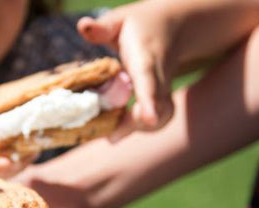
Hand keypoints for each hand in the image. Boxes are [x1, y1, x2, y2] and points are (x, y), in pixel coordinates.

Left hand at [78, 1, 175, 130]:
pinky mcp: (164, 100)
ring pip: (163, 116)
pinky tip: (120, 130)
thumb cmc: (140, 25)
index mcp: (147, 57)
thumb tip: (83, 26)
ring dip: (139, 129)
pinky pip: (159, 120)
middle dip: (137, 124)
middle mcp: (160, 76)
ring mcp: (165, 90)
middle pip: (158, 105)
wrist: (174, 27)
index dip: (149, 100)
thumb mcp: (121, 19)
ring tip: (113, 135)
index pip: (149, 80)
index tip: (148, 119)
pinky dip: (141, 128)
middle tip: (111, 137)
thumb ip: (103, 26)